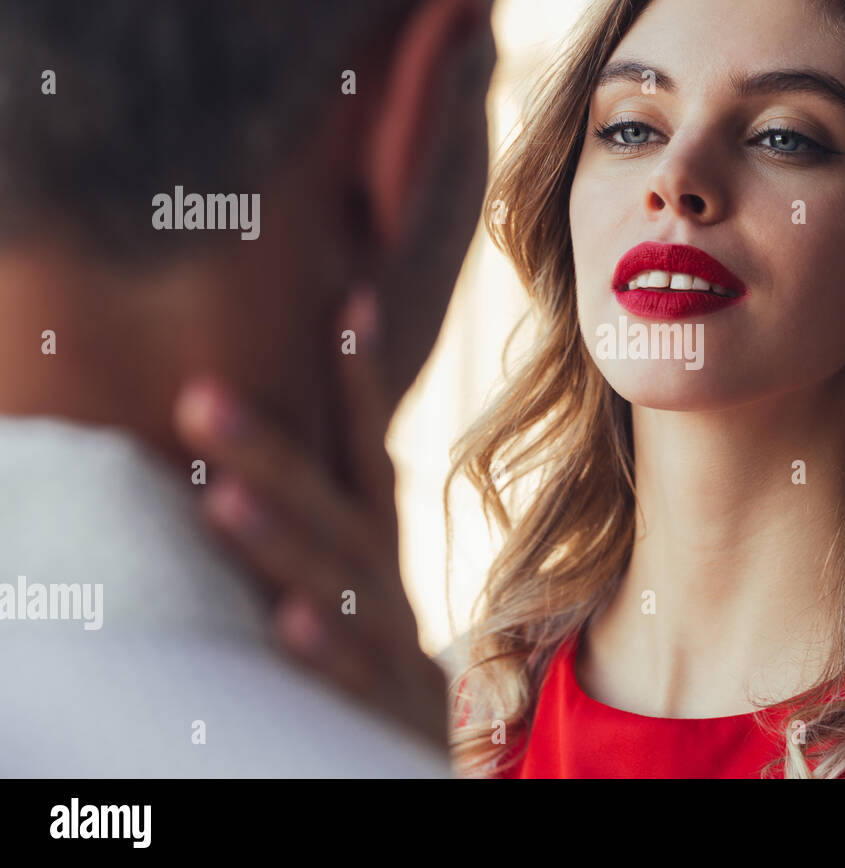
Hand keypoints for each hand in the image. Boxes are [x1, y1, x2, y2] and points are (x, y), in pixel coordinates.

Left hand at [173, 288, 448, 750]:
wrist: (429, 757)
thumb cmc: (375, 657)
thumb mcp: (358, 584)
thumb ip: (327, 522)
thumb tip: (250, 459)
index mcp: (377, 551)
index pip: (368, 457)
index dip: (360, 385)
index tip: (352, 303)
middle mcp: (386, 585)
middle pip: (335, 513)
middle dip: (273, 454)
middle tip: (200, 398)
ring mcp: (390, 643)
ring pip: (341, 588)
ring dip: (285, 541)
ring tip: (222, 498)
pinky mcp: (386, 709)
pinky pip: (353, 679)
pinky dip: (327, 648)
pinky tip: (289, 621)